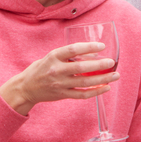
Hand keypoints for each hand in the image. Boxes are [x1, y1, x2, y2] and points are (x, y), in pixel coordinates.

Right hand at [0, 42, 119, 115]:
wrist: (25, 88)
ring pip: (85, 82)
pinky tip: (106, 87)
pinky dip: (95, 92)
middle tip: (112, 62)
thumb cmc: (41, 69)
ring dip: (102, 79)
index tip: (102, 46)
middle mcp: (56, 70)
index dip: (88, 47)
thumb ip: (68, 55)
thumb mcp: (51, 57)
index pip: (73, 49)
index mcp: (53, 57)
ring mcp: (60, 84)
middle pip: (81, 67)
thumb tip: (92, 53)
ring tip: (115, 75)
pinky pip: (82, 94)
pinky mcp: (63, 95)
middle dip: (99, 65)